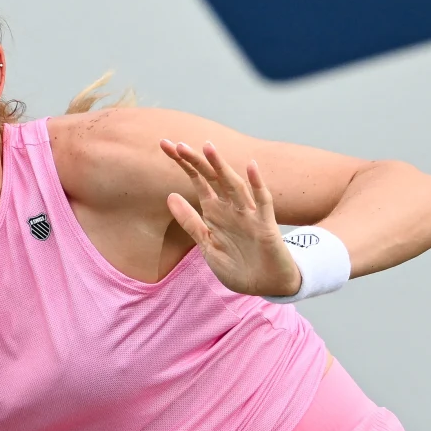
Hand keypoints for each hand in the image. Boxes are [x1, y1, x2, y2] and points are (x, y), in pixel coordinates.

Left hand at [159, 140, 300, 296]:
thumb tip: (170, 195)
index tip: (165, 146)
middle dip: (196, 161)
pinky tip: (251, 167)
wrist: (266, 286)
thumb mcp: (206, 244)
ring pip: (234, 186)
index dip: (184, 164)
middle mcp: (231, 208)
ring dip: (222, 167)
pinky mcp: (266, 226)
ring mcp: (249, 215)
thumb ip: (190, 221)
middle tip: (177, 144)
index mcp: (215, 211)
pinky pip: (263, 202)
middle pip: (213, 178)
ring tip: (208, 147)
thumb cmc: (238, 265)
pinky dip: (257, 185)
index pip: (198, 181)